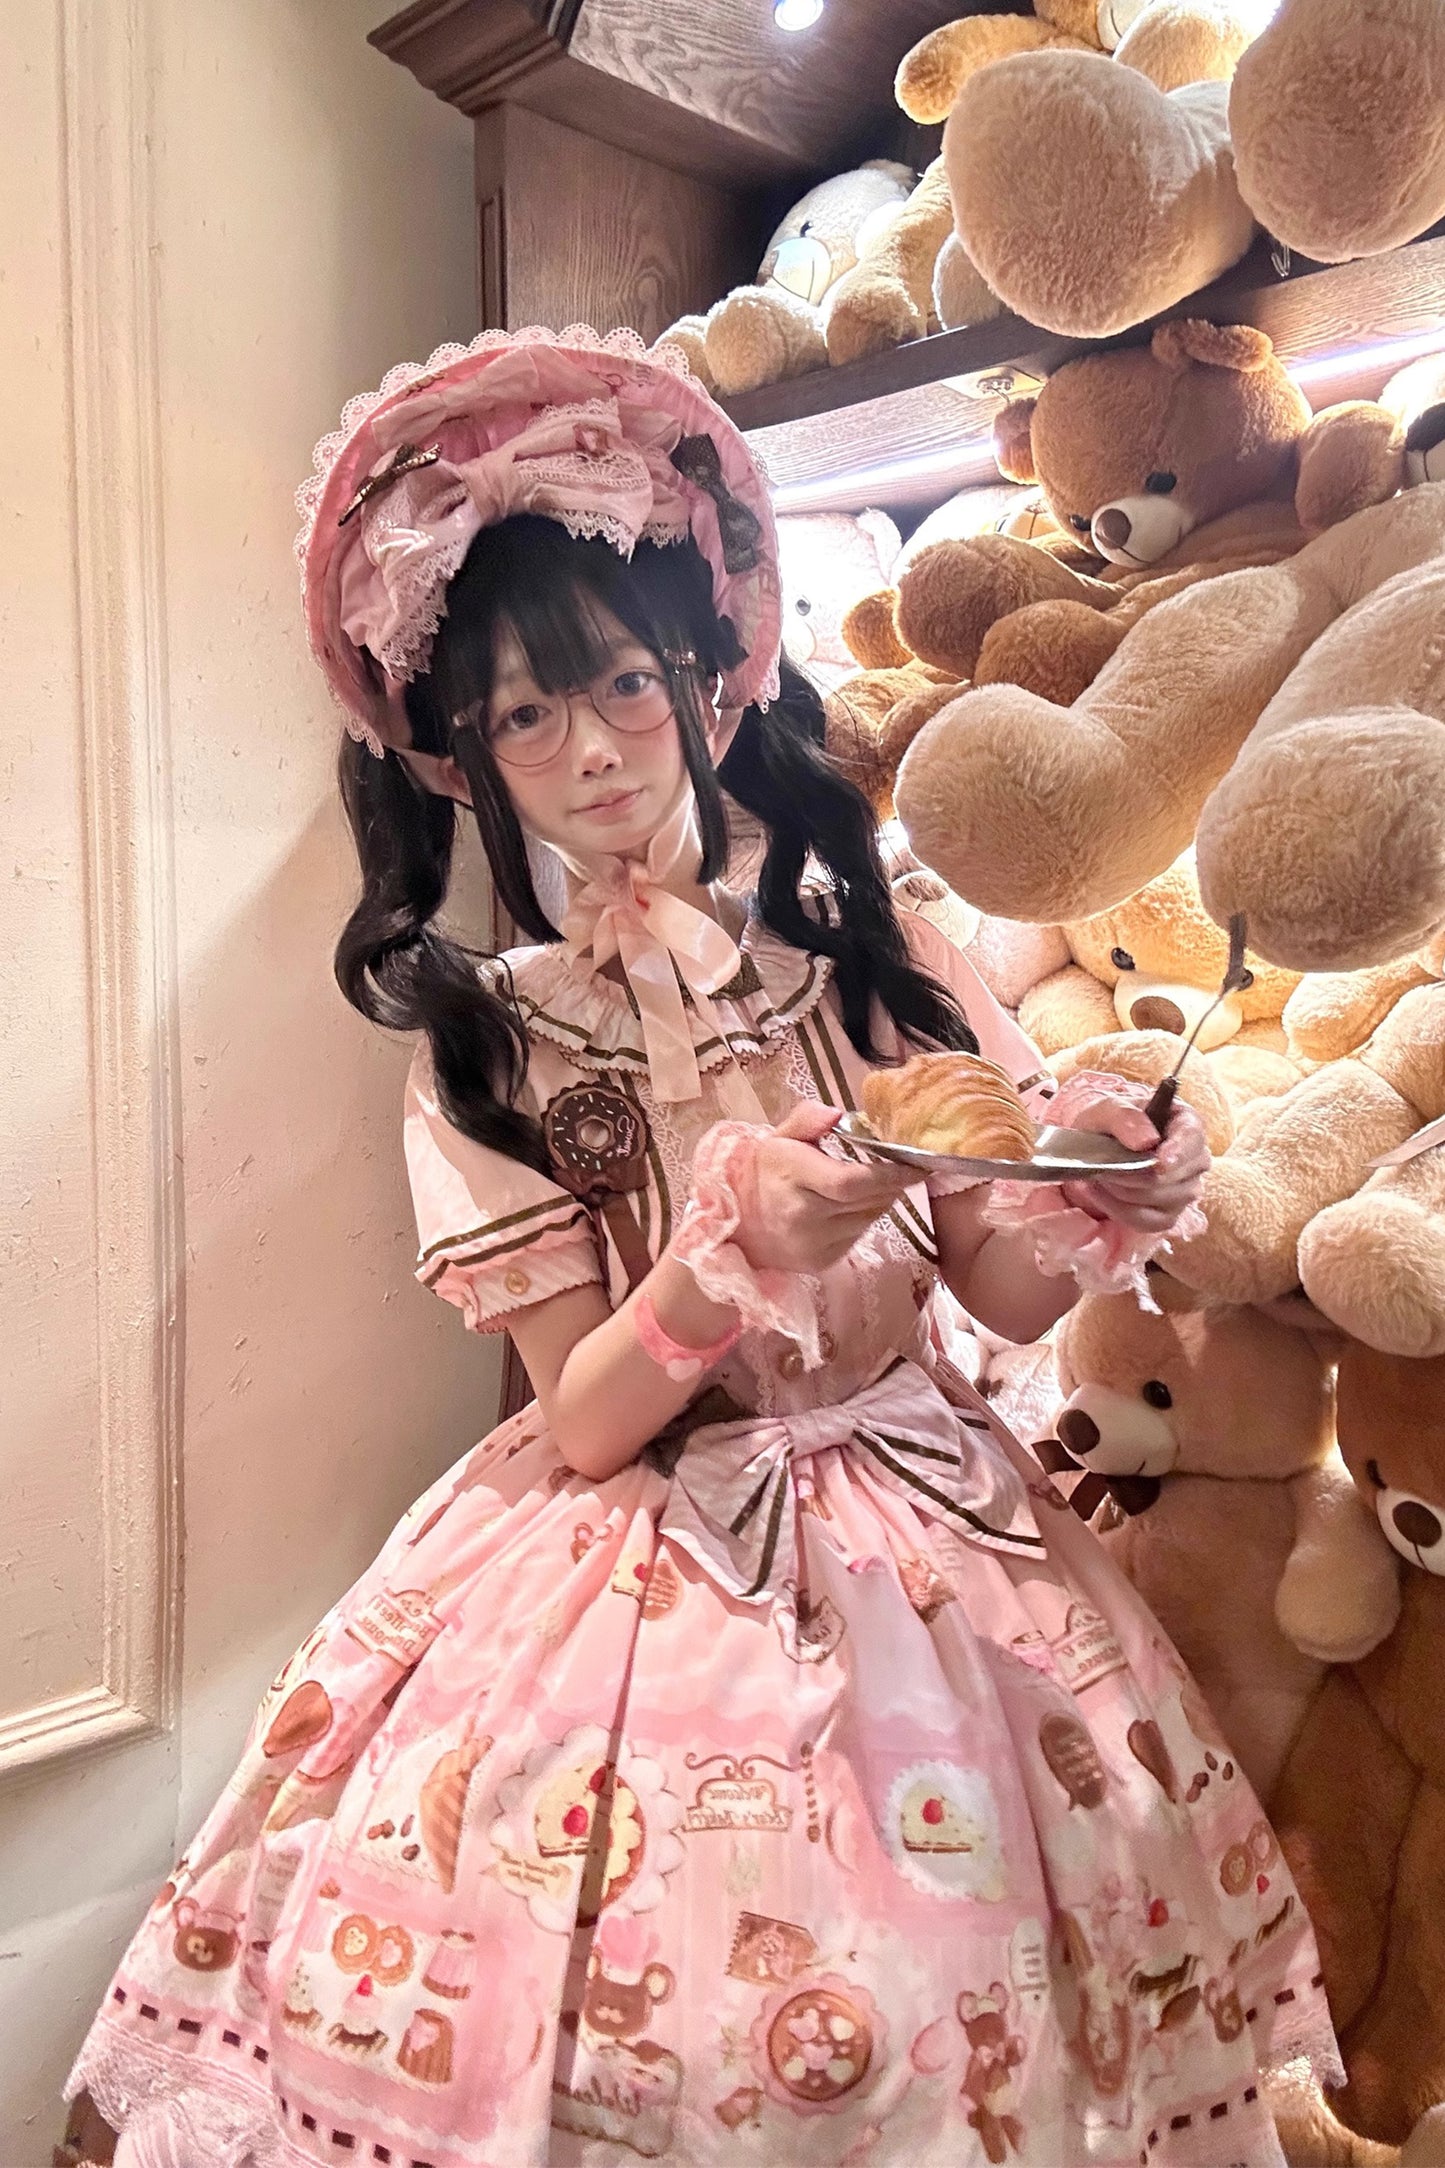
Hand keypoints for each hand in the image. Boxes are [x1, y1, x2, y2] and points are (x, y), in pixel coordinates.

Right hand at [735, 1103, 913, 1275]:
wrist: (741, 1222)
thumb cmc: (768, 1172)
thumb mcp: (781, 1136)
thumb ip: (808, 1118)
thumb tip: (836, 1112)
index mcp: (791, 1175)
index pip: (850, 1181)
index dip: (889, 1175)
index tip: (914, 1165)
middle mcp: (801, 1214)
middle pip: (867, 1201)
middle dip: (893, 1185)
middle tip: (905, 1170)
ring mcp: (812, 1243)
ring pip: (869, 1218)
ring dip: (881, 1200)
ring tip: (876, 1184)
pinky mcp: (821, 1261)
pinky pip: (859, 1235)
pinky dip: (865, 1218)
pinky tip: (853, 1206)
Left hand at [1060, 1095, 1210, 1233]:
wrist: (1094, 1151)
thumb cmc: (1107, 1125)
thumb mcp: (1107, 1110)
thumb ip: (1125, 1117)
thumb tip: (1147, 1140)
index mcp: (1186, 1123)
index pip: (1192, 1138)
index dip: (1178, 1152)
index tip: (1159, 1164)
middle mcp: (1195, 1158)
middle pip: (1173, 1176)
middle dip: (1133, 1174)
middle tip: (1105, 1166)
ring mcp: (1186, 1190)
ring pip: (1159, 1200)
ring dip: (1123, 1190)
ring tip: (1101, 1175)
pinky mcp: (1168, 1215)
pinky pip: (1148, 1221)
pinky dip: (1118, 1209)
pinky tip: (1100, 1192)